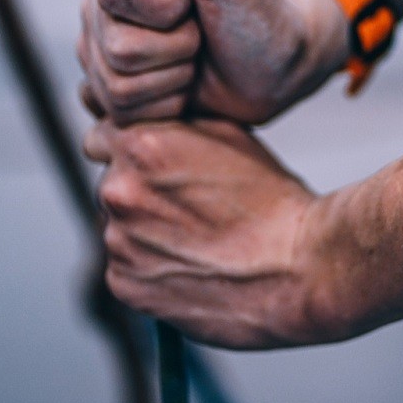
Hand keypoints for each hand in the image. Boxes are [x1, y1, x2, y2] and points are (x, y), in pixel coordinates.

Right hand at [79, 0, 346, 123]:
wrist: (278, 66)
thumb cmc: (259, 11)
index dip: (164, 8)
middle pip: (113, 45)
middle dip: (176, 46)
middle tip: (202, 29)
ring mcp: (103, 36)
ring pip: (115, 84)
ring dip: (174, 76)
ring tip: (197, 55)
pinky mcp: (109, 80)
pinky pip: (119, 110)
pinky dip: (166, 104)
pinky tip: (185, 82)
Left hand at [83, 116, 328, 348]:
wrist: (300, 266)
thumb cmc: (272, 197)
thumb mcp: (227, 133)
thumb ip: (175, 121)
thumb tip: (146, 116)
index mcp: (141, 145)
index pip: (103, 133)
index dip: (133, 144)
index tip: (159, 159)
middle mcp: (119, 190)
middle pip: (112, 180)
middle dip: (140, 186)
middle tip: (190, 202)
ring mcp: (119, 242)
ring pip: (120, 226)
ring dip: (146, 228)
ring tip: (199, 237)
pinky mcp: (126, 286)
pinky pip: (127, 267)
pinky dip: (151, 266)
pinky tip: (194, 264)